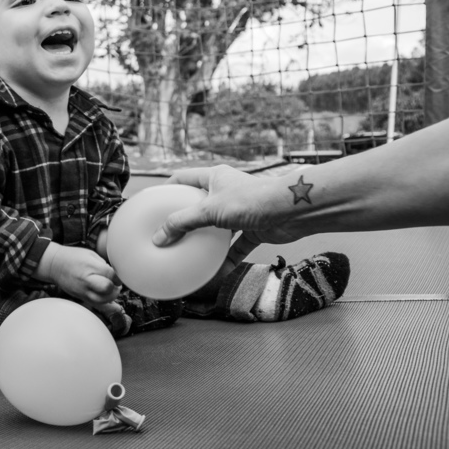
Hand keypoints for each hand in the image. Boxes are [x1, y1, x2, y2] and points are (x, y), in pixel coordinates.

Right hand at [41, 245, 120, 303]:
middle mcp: (86, 280)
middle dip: (115, 287)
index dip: (118, 276)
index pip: (110, 274)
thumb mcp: (91, 254)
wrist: (55, 265)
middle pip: (107, 288)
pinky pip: (96, 304)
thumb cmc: (73, 257)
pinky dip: (105, 303)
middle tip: (115, 283)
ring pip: (103, 300)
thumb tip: (115, 275)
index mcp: (89, 266)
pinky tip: (109, 299)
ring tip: (111, 289)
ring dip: (111, 296)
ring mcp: (82, 290)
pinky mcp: (81, 297)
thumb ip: (104, 265)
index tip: (118, 276)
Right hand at [152, 166, 299, 247]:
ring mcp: (241, 211)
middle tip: (171, 232)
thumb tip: (159, 237)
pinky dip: (229, 258)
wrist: (292, 211)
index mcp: (214, 178)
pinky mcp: (254, 229)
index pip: (184, 178)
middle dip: (187, 218)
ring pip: (219, 227)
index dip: (169, 187)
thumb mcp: (209, 209)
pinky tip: (219, 271)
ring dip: (208, 241)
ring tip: (191, 253)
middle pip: (201, 204)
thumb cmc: (252, 199)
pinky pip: (238, 246)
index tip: (155, 201)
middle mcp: (227, 191)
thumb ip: (182, 222)